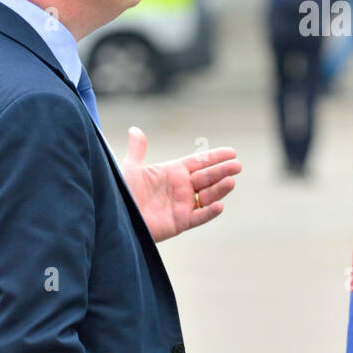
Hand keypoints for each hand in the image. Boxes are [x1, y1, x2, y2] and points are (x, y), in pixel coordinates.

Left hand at [119, 127, 240, 241]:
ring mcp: (182, 205)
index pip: (199, 162)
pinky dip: (209, 212)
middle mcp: (181, 188)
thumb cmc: (122, 192)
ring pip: (207, 196)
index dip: (215, 157)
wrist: (116, 216)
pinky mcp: (180, 222)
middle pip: (207, 177)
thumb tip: (135, 130)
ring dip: (219, 189)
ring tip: (231, 181)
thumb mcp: (130, 168)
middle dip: (222, 171)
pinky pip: (198, 217)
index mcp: (173, 172)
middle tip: (237, 165)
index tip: (231, 152)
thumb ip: (137, 150)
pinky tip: (218, 205)